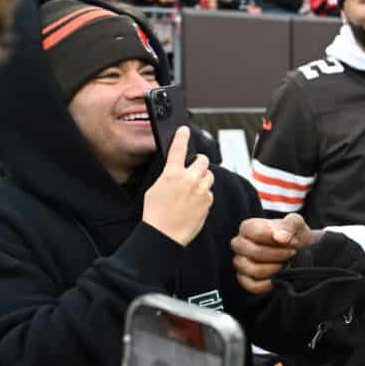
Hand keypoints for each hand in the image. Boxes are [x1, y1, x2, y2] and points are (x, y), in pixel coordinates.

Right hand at [142, 126, 213, 246]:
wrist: (164, 235)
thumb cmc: (156, 215)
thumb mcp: (155, 189)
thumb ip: (168, 177)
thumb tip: (175, 171)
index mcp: (172, 174)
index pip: (179, 148)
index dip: (182, 136)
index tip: (184, 130)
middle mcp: (189, 180)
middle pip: (203, 160)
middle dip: (199, 161)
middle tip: (194, 166)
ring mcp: (201, 191)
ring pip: (209, 176)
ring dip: (203, 178)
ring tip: (193, 188)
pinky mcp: (208, 202)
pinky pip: (209, 192)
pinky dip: (204, 194)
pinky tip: (194, 202)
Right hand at [232, 213, 322, 293]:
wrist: (299, 250)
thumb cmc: (293, 234)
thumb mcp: (296, 223)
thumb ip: (289, 225)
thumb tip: (279, 238)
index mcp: (248, 227)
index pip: (256, 233)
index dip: (278, 239)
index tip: (294, 241)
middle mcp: (239, 244)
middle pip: (255, 252)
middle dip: (278, 254)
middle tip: (293, 253)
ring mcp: (240, 262)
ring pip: (254, 270)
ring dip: (276, 269)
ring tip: (287, 264)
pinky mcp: (244, 279)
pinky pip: (252, 286)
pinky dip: (269, 284)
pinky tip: (280, 278)